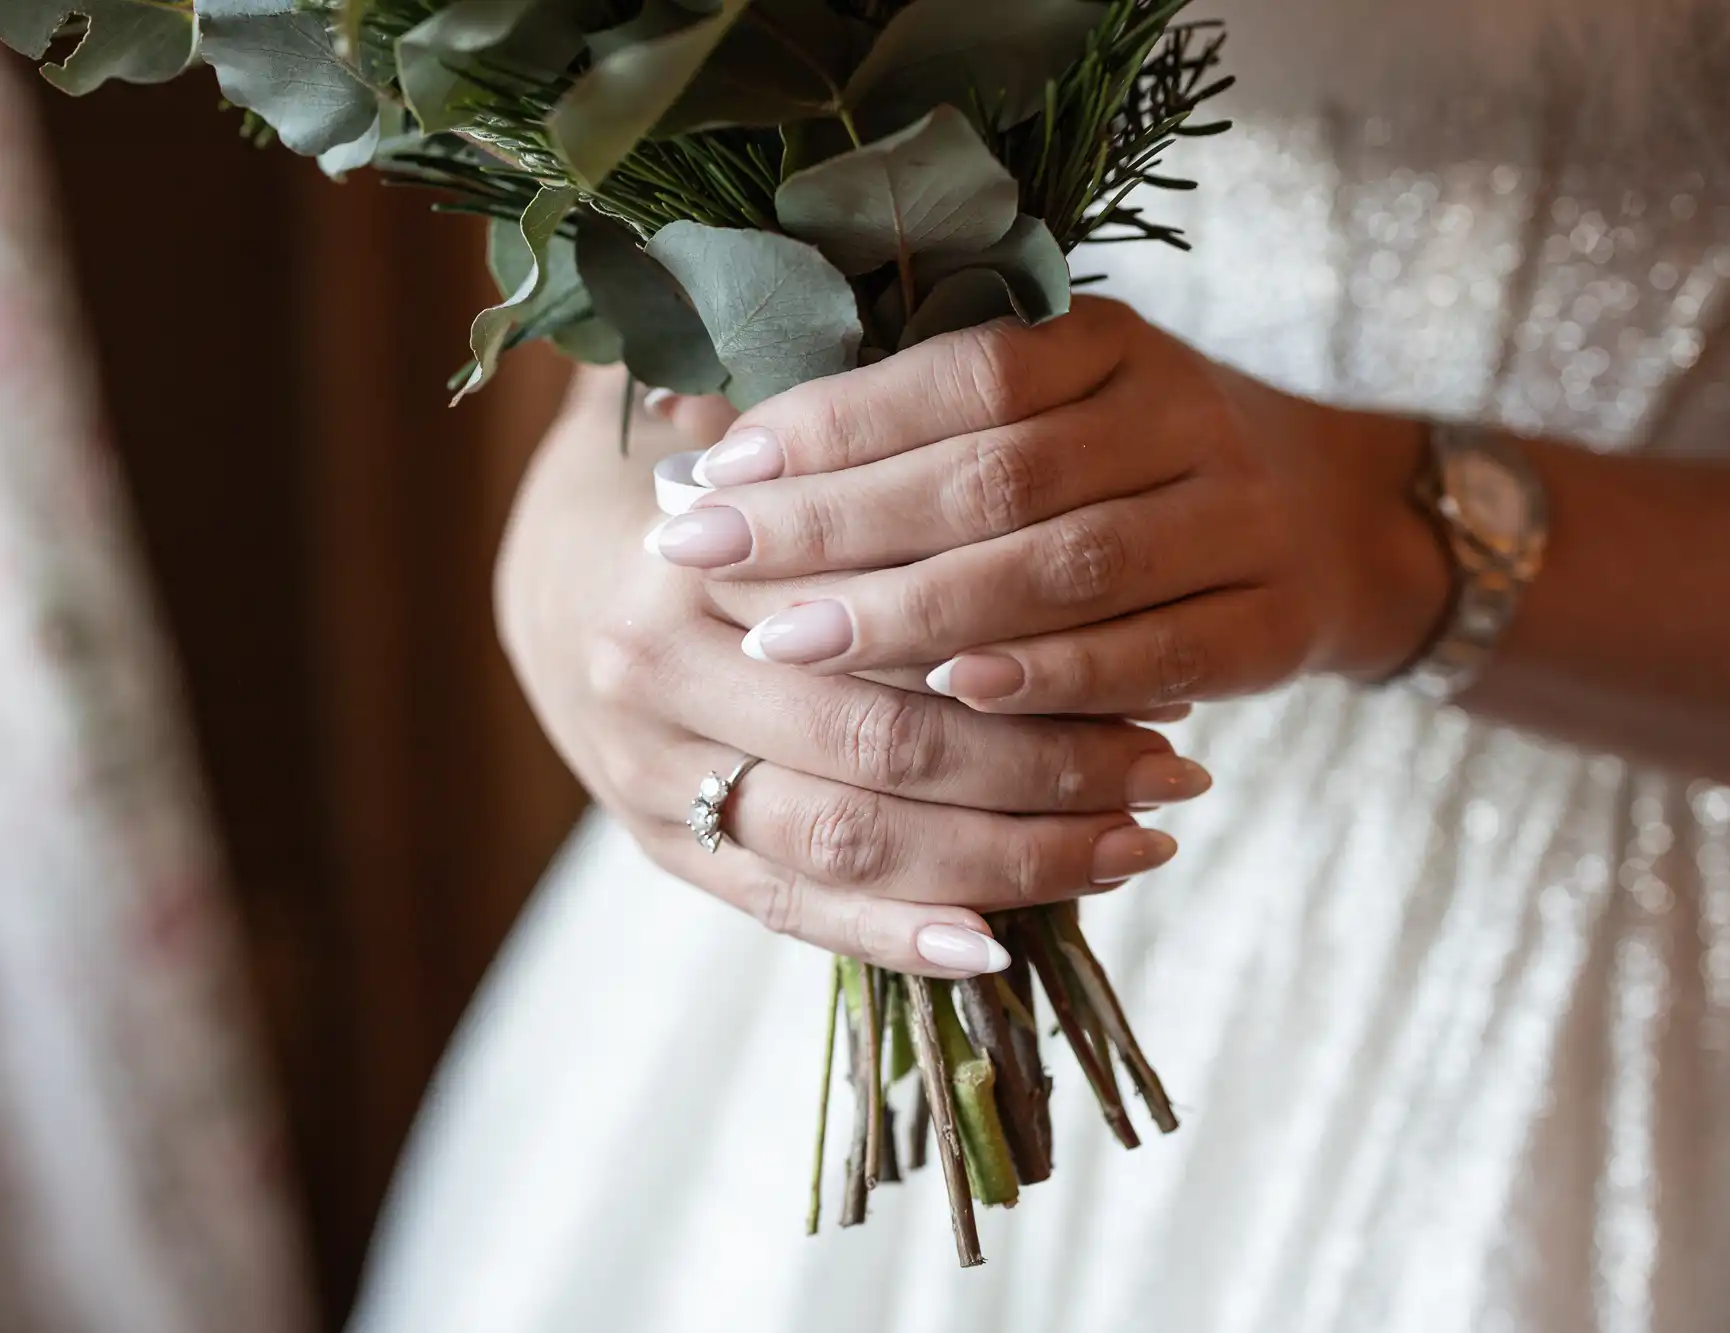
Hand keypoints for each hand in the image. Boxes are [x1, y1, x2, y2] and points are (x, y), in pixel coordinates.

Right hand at [496, 371, 1198, 976]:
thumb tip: (969, 389)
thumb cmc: (700, 494)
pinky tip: (1002, 944)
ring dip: (1005, 856)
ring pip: (850, 842)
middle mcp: (656, 679)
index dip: (1021, 625)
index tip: (1155, 632)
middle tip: (1173, 766)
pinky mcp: (668, 856)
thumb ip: (837, 426)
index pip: (878, 608)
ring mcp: (654, 782)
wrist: (556, 584)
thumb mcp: (750, 432)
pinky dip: (898, 936)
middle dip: (1042, 764)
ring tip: (1138, 846)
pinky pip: (793, 914)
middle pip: (879, 742)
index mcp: (687, 557)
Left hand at [643, 297, 1449, 713]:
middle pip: (998, 473)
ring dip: (921, 608)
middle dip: (840, 524)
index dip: (833, 424)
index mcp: (1112, 340)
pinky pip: (1152, 656)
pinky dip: (1050, 679)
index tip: (712, 472)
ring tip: (793, 641)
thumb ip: (920, 429)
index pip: (961, 373)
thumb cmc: (1132, 470)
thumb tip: (720, 450)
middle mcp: (1183, 412)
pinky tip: (951, 694)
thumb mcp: (1054, 412)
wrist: (1336, 524)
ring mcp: (1239, 519)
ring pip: (1068, 565)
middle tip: (708, 563)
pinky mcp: (1271, 624)